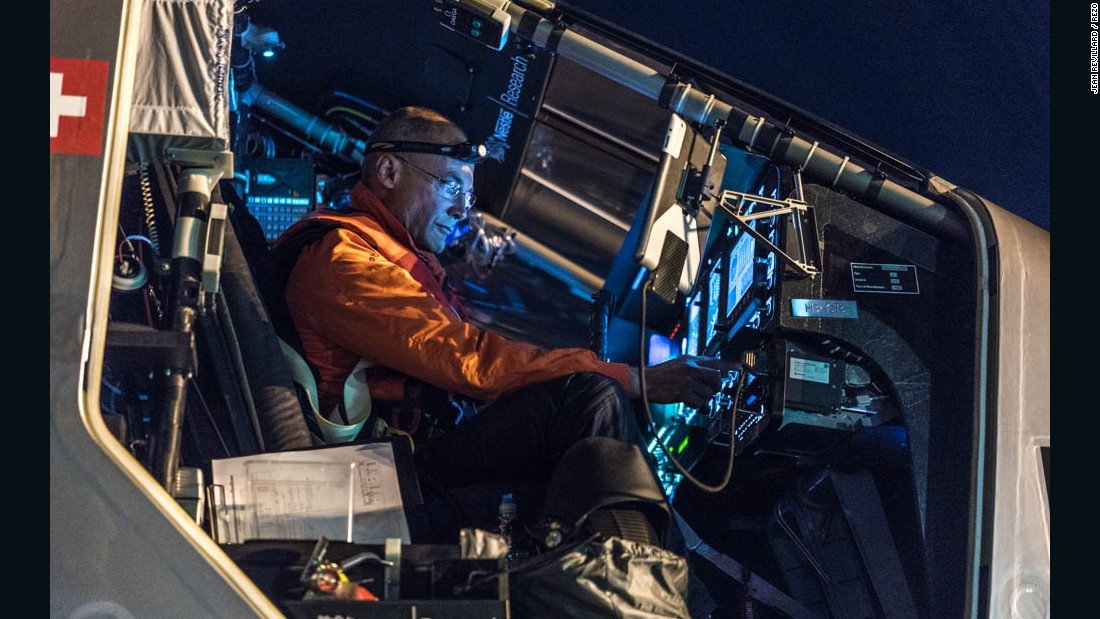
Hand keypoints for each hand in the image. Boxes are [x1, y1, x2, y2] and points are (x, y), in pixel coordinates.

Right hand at [626, 355, 740, 408]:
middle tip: (710, 389)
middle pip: (716, 377)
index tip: (738, 366)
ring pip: (708, 392)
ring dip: (702, 396)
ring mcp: (687, 380)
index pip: (714, 360)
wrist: (644, 381)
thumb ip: (697, 366)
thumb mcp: (679, 364)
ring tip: (690, 394)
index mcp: (691, 360)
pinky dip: (694, 403)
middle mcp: (691, 368)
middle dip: (716, 386)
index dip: (728, 365)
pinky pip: (698, 402)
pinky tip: (685, 399)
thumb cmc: (661, 375)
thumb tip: (716, 372)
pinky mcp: (683, 392)